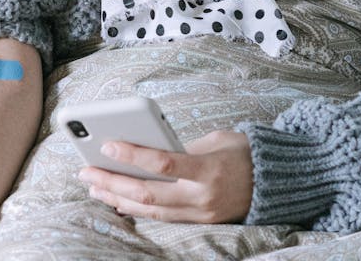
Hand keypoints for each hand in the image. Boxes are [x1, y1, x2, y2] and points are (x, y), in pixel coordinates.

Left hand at [78, 130, 252, 223]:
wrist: (273, 182)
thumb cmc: (242, 152)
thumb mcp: (215, 139)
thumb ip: (183, 147)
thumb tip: (147, 151)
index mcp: (208, 169)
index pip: (163, 164)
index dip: (134, 155)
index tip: (108, 144)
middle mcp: (202, 196)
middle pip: (149, 193)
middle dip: (114, 182)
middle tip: (87, 170)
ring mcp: (200, 214)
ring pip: (150, 210)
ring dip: (118, 198)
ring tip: (94, 185)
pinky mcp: (199, 222)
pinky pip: (161, 218)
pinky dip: (137, 209)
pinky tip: (118, 200)